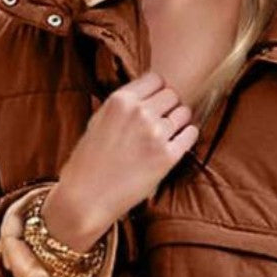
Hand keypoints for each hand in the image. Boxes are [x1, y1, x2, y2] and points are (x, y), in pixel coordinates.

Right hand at [37, 70, 198, 250]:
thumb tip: (145, 93)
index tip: (155, 102)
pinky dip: (188, 136)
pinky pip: (190, 134)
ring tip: (169, 133)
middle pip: (172, 94)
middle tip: (163, 120)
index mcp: (120, 101)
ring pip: (183, 113)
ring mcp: (155, 134)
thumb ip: (121, 105)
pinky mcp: (167, 157)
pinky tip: (177, 143)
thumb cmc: (88, 162)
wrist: (86, 197)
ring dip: (180, 121)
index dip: (158, 90)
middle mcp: (139, 113)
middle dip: (169, 105)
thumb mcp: (98, 121)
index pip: (155, 79)